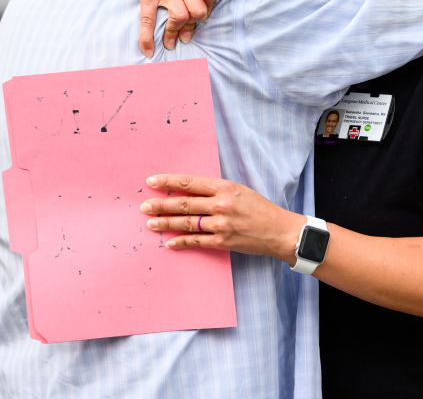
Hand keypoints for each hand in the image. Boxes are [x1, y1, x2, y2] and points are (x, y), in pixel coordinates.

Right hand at [124, 0, 231, 57]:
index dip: (211, 5)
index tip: (206, 8)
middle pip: (198, 9)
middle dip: (198, 20)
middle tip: (193, 24)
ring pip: (179, 16)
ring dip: (179, 31)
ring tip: (177, 39)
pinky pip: (148, 20)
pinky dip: (147, 38)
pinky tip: (150, 51)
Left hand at [140, 174, 304, 261]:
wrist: (278, 230)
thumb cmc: (259, 208)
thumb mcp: (239, 190)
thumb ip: (215, 190)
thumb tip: (189, 191)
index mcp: (224, 187)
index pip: (190, 182)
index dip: (168, 182)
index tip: (151, 182)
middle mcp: (221, 204)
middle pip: (184, 203)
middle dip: (161, 204)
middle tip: (144, 206)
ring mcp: (221, 224)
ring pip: (186, 222)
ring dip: (166, 223)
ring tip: (150, 223)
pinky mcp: (222, 241)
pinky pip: (196, 241)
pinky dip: (181, 241)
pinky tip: (169, 241)